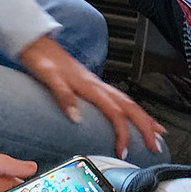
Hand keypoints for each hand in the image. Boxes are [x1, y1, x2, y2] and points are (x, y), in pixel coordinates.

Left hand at [19, 35, 165, 158]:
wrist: (34, 40)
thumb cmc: (39, 57)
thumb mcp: (47, 76)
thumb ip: (63, 95)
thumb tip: (76, 118)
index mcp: (89, 85)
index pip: (114, 112)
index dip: (123, 133)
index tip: (124, 151)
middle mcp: (96, 84)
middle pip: (130, 106)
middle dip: (146, 127)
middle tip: (156, 146)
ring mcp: (95, 83)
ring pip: (128, 101)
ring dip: (144, 118)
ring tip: (156, 132)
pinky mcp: (90, 83)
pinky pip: (119, 98)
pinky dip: (130, 109)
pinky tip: (131, 114)